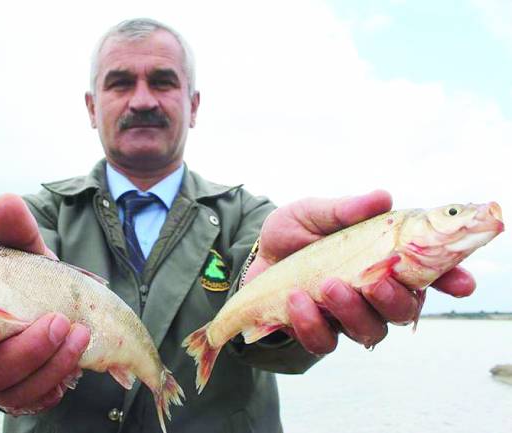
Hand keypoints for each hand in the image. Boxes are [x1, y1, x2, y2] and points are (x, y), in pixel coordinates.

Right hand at [0, 194, 89, 413]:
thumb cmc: (32, 280)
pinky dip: (60, 379)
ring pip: (11, 390)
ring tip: (80, 331)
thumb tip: (6, 201)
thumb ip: (15, 232)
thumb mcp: (27, 255)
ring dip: (50, 361)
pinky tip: (79, 359)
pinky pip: (38, 399)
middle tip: (56, 321)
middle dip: (20, 352)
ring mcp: (1, 380)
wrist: (68, 304)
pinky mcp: (28, 392)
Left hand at [244, 190, 475, 353]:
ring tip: (329, 286)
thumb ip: (345, 209)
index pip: (429, 274)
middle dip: (393, 299)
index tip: (461, 283)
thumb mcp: (314, 213)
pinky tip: (297, 300)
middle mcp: (373, 293)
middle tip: (373, 281)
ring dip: (352, 311)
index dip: (451, 280)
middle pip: (403, 310)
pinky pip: (325, 341)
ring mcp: (347, 316)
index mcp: (383, 261)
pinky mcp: (318, 331)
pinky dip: (312, 323)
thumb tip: (382, 198)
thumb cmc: (293, 233)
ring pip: (369, 330)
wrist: (254, 259)